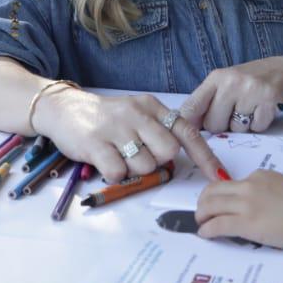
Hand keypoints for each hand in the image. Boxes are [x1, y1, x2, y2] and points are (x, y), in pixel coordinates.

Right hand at [36, 88, 225, 183]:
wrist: (65, 108)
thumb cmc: (107, 118)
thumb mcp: (138, 115)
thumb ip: (159, 131)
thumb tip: (181, 159)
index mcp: (152, 107)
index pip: (186, 132)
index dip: (205, 156)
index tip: (218, 176)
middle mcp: (136, 114)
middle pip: (168, 151)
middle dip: (158, 161)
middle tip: (140, 156)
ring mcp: (116, 128)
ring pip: (145, 165)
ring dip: (134, 169)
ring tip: (119, 156)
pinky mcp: (95, 143)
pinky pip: (118, 172)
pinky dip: (115, 174)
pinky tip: (106, 162)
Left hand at [179, 55, 282, 133]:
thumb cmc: (257, 79)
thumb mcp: (229, 83)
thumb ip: (210, 101)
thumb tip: (188, 126)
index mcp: (217, 77)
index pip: (191, 106)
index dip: (187, 125)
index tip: (187, 135)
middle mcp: (231, 81)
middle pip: (213, 124)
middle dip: (223, 126)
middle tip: (237, 112)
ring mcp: (249, 89)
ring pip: (235, 128)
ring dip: (244, 125)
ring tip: (253, 108)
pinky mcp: (268, 98)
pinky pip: (255, 127)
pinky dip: (260, 124)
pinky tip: (264, 109)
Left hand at [196, 169, 282, 250]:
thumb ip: (271, 193)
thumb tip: (263, 205)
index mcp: (260, 176)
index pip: (232, 184)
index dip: (221, 194)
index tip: (219, 203)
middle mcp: (249, 186)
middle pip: (214, 190)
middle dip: (204, 202)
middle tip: (202, 212)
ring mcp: (246, 203)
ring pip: (210, 206)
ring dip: (202, 215)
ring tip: (201, 223)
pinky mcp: (245, 222)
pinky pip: (217, 224)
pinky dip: (207, 229)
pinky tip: (205, 234)